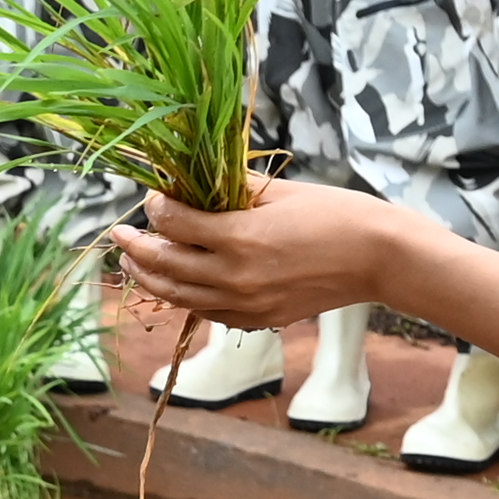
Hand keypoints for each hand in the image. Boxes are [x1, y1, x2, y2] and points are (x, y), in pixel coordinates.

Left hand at [113, 182, 423, 329]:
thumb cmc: (335, 214)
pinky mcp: (259, 318)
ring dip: (151, 279)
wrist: (378, 258)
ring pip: (179, 297)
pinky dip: (186, 299)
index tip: (151, 197)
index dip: (156, 208)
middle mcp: (235, 276)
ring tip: (134, 264)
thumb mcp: (280, 192)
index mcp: (239, 238)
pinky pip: (209, 312)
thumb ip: (233, 189)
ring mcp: (245, 303)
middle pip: (166, 266)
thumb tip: (196, 179)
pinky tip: (177, 285)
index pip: (176, 223)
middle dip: (137, 248)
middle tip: (120, 235)